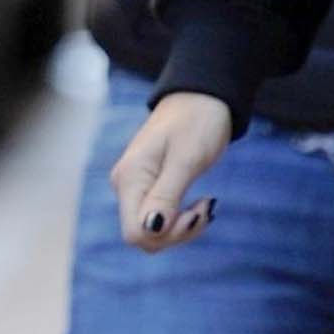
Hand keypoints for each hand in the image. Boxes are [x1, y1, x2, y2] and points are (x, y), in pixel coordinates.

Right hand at [110, 92, 232, 252]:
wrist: (202, 96)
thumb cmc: (198, 122)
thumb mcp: (186, 159)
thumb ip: (166, 196)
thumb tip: (149, 231)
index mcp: (130, 178)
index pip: (135, 233)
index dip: (166, 235)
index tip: (196, 213)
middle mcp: (126, 186)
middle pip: (144, 237)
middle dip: (178, 233)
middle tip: (207, 208)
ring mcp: (136, 187)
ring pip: (154, 232)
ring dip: (183, 227)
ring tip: (207, 204)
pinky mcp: (149, 187)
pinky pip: (161, 219)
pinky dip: (183, 218)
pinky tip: (201, 203)